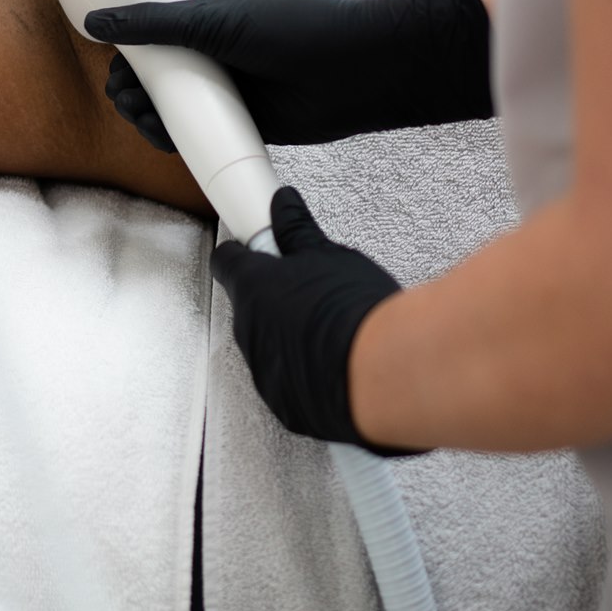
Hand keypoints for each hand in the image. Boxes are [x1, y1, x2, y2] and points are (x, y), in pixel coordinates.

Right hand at [85, 0, 492, 151]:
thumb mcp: (215, 20)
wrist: (358, 69)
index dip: (130, 58)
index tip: (118, 74)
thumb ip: (154, 24)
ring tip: (145, 120)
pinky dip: (179, 139)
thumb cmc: (293, 30)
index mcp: (209, 17)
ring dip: (151, 116)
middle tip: (129, 101)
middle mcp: (217, 53)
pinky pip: (202, 135)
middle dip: (135, 90)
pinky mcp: (246, 124)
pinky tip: (166, 140)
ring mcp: (232, 90)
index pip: (154, 37)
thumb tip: (95, 20)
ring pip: (176, 109)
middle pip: (160, 77)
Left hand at [211, 187, 422, 453]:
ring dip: (288, 339)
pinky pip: (286, 384)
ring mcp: (265, 373)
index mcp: (253, 288)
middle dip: (273, 299)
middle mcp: (249, 332)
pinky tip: (335, 365)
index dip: (239, 254)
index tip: (250, 249)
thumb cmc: (354, 312)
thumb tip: (283, 204)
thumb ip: (298, 230)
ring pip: (267, 347)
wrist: (384, 373)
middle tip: (309, 291)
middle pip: (249, 308)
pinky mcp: (286, 407)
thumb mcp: (329, 256)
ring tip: (331, 331)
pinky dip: (304, 374)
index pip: (227, 262)